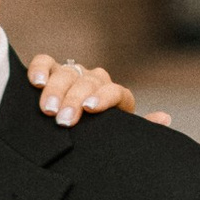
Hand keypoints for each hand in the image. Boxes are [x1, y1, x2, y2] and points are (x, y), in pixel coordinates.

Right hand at [26, 51, 169, 127]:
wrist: (74, 134)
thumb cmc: (99, 138)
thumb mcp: (118, 136)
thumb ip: (140, 129)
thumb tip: (164, 118)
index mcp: (115, 96)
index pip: (115, 91)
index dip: (103, 97)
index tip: (89, 110)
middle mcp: (95, 81)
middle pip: (88, 82)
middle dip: (74, 99)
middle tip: (63, 119)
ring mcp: (72, 74)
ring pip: (67, 72)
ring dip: (56, 90)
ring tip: (47, 109)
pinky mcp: (50, 71)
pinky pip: (45, 62)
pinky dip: (40, 69)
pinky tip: (35, 82)